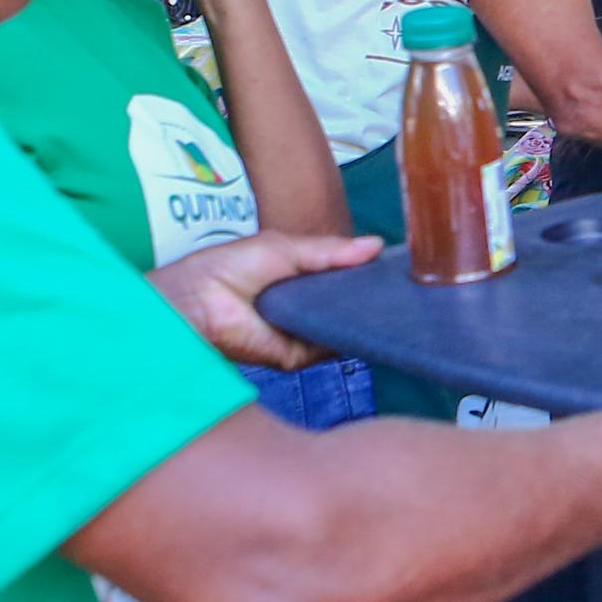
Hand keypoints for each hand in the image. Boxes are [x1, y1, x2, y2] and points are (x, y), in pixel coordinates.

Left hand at [148, 230, 380, 370]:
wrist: (199, 299)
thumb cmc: (228, 268)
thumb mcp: (286, 248)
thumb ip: (331, 250)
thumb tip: (376, 245)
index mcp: (299, 281)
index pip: (342, 280)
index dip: (366, 272)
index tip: (398, 265)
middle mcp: (303, 310)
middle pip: (346, 306)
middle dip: (371, 296)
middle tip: (402, 284)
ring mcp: (303, 335)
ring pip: (342, 327)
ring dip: (361, 314)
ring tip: (390, 298)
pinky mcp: (299, 356)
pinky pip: (332, 347)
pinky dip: (347, 333)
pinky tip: (364, 317)